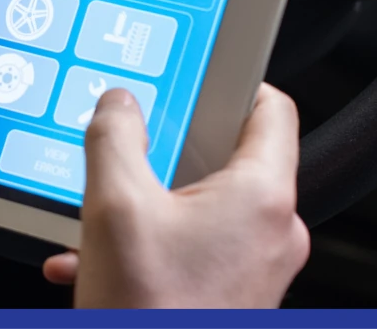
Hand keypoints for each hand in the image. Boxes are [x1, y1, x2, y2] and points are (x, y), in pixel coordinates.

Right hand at [43, 83, 309, 307]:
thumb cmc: (153, 313)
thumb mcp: (115, 207)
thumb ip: (114, 136)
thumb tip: (118, 104)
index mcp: (262, 195)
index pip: (272, 107)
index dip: (235, 79)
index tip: (202, 71)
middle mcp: (274, 230)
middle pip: (233, 153)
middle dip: (176, 146)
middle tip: (141, 142)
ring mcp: (258, 265)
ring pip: (209, 202)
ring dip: (156, 198)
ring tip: (113, 206)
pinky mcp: (237, 292)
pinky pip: (201, 243)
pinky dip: (157, 237)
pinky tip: (103, 252)